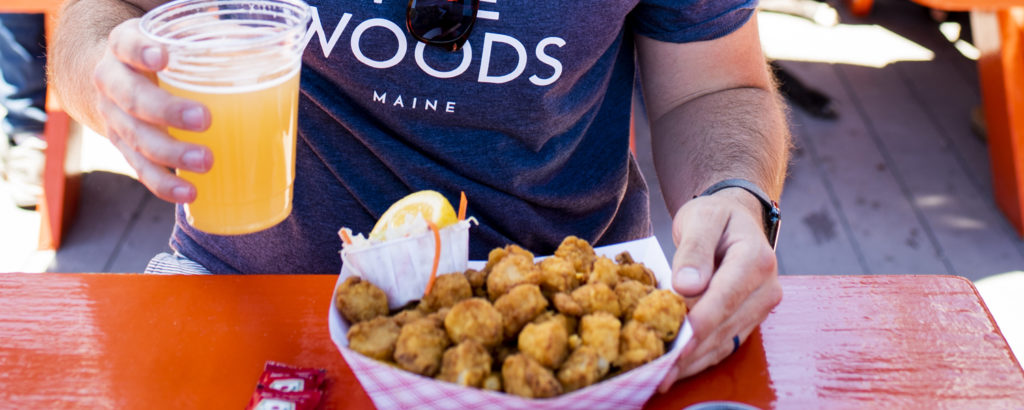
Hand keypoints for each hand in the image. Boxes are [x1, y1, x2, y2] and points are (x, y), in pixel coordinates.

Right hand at [92, 18, 212, 202]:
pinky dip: (164, 184)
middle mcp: (111, 81)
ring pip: (136, 139)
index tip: (163, 56)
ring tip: (207, 162)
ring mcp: (114, 118)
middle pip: (132, 98)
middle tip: (204, 119)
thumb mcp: (177, 35)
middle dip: (167, 111)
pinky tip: (190, 194)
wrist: (114, 74)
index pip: (126, 44)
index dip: (141, 50)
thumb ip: (213, 36)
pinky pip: (141, 168)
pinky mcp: (123, 147)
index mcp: (124, 46)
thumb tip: (276, 48)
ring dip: (171, 154)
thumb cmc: (163, 51)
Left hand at [657, 188, 782, 390]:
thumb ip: (694, 249)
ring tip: (661, 376)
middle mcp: (766, 288)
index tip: (675, 343)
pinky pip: (725, 343)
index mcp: (755, 259)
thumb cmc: (716, 215)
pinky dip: (700, 358)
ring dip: (694, 361)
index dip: (699, 323)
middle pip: (725, 326)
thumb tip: (687, 285)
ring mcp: (760, 306)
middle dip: (691, 350)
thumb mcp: (701, 218)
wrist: (736, 217)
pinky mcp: (749, 319)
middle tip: (657, 370)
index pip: (725, 297)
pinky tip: (676, 368)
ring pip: (725, 341)